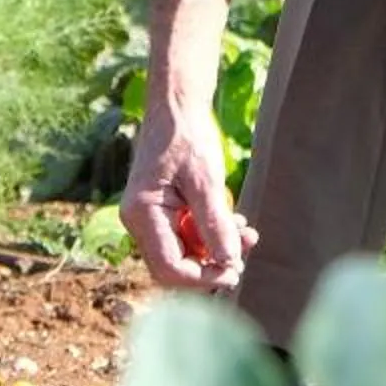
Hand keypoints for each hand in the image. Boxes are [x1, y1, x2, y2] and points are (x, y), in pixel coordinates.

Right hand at [120, 101, 258, 291]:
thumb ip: (215, 223)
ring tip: (246, 233)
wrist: (177, 108)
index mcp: (141, 213)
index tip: (234, 271)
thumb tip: (229, 263)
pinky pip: (186, 237)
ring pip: (183, 253)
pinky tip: (233, 223)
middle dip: (210, 264)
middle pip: (173, 266)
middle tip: (244, 254)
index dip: (202, 277)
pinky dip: (209, 235)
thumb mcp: (206, 180)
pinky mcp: (162, 212)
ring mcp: (149, 217)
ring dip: (214, 250)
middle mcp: (139, 220)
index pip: (168, 267)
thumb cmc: (187, 136)